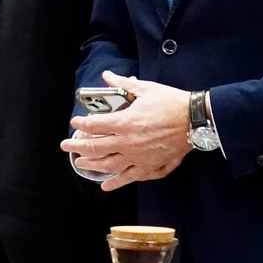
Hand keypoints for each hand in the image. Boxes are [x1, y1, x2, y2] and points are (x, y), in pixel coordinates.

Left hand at [60, 71, 193, 190]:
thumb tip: (107, 76)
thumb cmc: (172, 103)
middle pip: (94, 148)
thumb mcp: (146, 89)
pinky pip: (130, 177)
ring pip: (108, 165)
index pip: (94, 125)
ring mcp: (138, 157)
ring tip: (79, 164)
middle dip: (76, 147)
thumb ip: (123, 84)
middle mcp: (128, 142)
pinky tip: (106, 186)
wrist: (197, 120)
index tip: (74, 123)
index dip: (81, 124)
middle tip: (66, 147)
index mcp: (125, 122)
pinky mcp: (150, 167)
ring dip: (91, 165)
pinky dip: (116, 182)